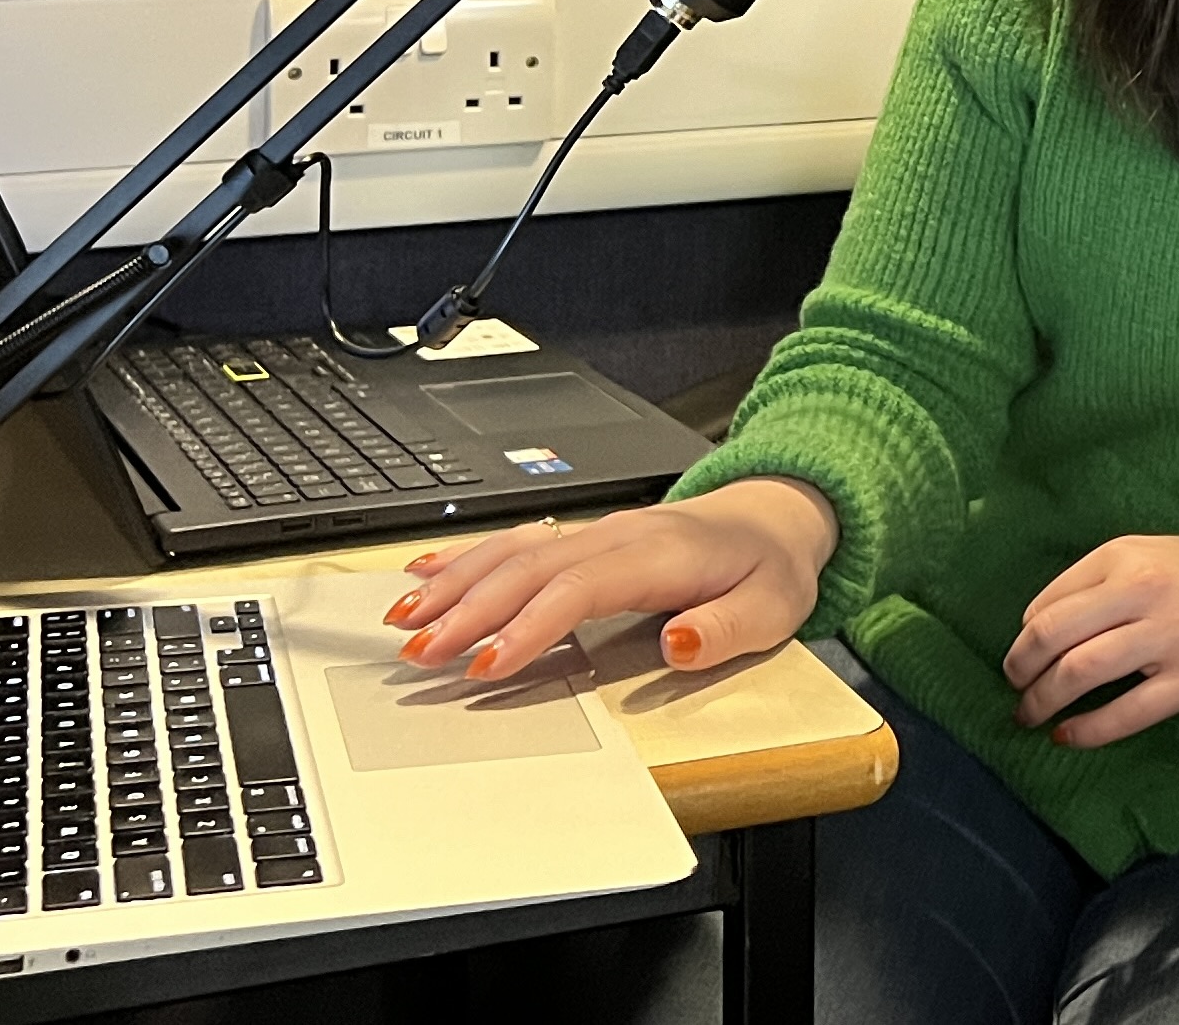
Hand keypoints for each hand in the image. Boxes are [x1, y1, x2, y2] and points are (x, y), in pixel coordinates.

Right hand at [384, 476, 835, 678]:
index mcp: (658, 555)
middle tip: (422, 656)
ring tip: (404, 623)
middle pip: (528, 571)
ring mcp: (592, 532)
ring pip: (510, 553)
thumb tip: (678, 645)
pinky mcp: (580, 538)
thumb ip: (726, 630)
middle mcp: (614, 537)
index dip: (530, 626)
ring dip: (454, 587)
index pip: (579, 590)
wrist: (773, 514)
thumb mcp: (772, 608)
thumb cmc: (768, 568)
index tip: (490, 665)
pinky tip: (422, 576)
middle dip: (469, 613)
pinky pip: (514, 541)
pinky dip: (464, 558)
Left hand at [1000, 533, 1178, 747]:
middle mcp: (1141, 591)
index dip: (1025, 633)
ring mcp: (1167, 638)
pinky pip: (1126, 713)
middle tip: (1015, 686)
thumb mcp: (1154, 554)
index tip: (1023, 653)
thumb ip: (1101, 580)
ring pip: (1081, 672)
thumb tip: (1041, 625)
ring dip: (1043, 699)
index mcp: (1125, 555)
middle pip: (1055, 634)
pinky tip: (1067, 736)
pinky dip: (1087, 730)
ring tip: (1030, 714)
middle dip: (1021, 667)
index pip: (1050, 599)